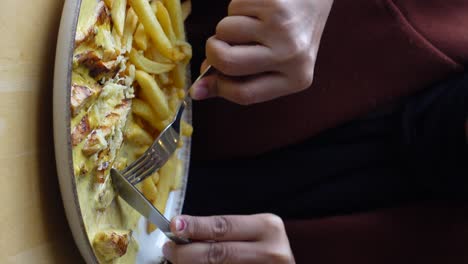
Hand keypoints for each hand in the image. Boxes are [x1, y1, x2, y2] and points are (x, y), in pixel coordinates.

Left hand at [162, 214, 294, 263]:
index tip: (174, 226)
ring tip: (178, 261)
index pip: (224, 226)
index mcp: (268, 227)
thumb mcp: (252, 234)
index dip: (196, 226)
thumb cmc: (264, 253)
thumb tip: (183, 233)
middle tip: (169, 250)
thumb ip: (223, 233)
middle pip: (218, 253)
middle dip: (187, 253)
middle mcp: (272, 251)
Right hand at [190, 0, 333, 104]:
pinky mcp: (273, 4)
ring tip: (247, 24)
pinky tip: (256, 9)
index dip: (218, 87)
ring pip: (225, 30)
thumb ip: (239, 79)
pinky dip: (237, 8)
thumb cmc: (290, 35)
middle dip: (212, 52)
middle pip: (228, 62)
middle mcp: (291, 56)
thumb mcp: (275, 63)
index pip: (244, 94)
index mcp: (295, 79)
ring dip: (226, 27)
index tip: (207, 79)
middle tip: (218, 45)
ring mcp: (282, 28)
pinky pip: (232, 8)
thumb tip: (197, 91)